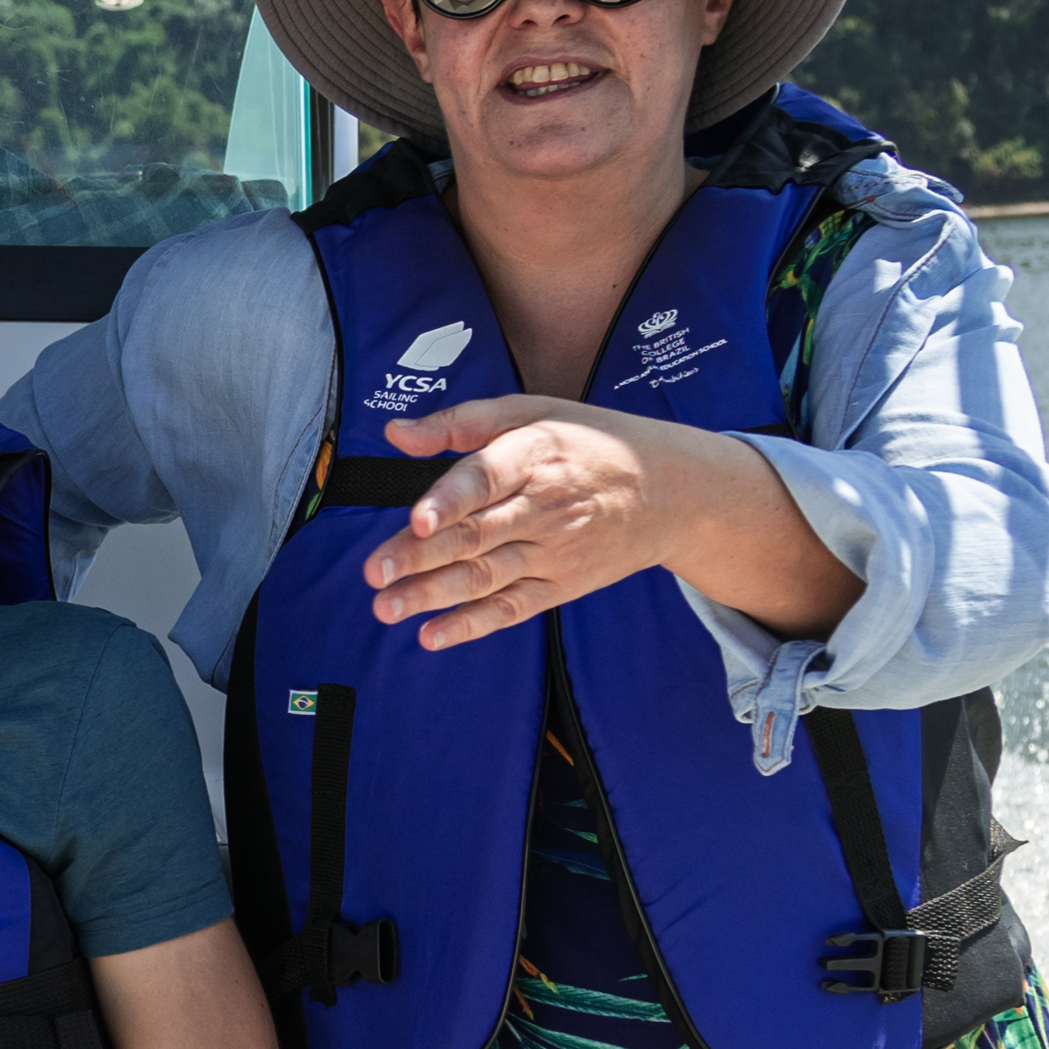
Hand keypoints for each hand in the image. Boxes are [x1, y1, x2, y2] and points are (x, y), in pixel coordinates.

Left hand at [366, 394, 750, 649]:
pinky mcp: (560, 584)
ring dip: (433, 595)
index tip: (417, 521)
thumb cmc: (591, 443)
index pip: (485, 480)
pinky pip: (511, 608)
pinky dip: (471, 625)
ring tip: (386, 607)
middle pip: (475, 535)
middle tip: (376, 572)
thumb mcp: (533, 412)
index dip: (449, 501)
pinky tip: (433, 635)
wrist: (672, 491)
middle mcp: (544, 507)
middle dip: (421, 558)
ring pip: (486, 577)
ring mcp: (553, 551)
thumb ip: (461, 423)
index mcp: (534, 455)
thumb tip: (397, 433)